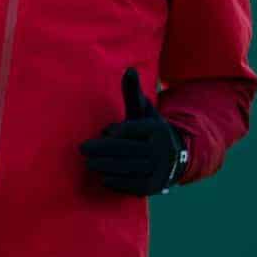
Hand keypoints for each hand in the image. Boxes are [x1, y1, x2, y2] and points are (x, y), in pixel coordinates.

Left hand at [80, 68, 188, 195]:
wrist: (173, 156)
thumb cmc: (148, 131)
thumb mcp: (142, 111)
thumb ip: (133, 92)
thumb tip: (129, 69)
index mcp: (158, 129)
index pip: (129, 129)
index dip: (114, 131)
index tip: (104, 132)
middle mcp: (162, 150)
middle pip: (126, 149)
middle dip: (101, 150)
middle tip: (83, 149)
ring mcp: (160, 169)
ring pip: (128, 168)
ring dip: (105, 166)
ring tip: (89, 164)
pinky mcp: (155, 186)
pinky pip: (133, 186)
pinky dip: (117, 182)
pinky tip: (103, 178)